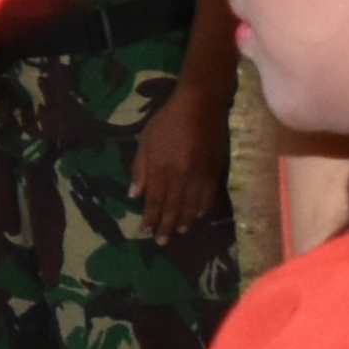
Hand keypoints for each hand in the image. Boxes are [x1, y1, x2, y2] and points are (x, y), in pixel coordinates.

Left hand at [129, 71, 228, 245]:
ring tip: (178, 233)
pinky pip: (208, 196)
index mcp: (161, 169)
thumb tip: (134, 195)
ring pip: (191, 205)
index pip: (154, 201)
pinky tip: (197, 216)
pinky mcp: (215, 171)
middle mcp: (180, 177)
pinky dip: (201, 208)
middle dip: (165, 226)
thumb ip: (140, 169)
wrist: (201, 106)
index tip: (144, 233)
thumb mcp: (146, 141)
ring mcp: (200, 175)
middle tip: (161, 242)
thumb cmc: (168, 121)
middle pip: (172, 207)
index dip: (150, 219)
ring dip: (183, 221)